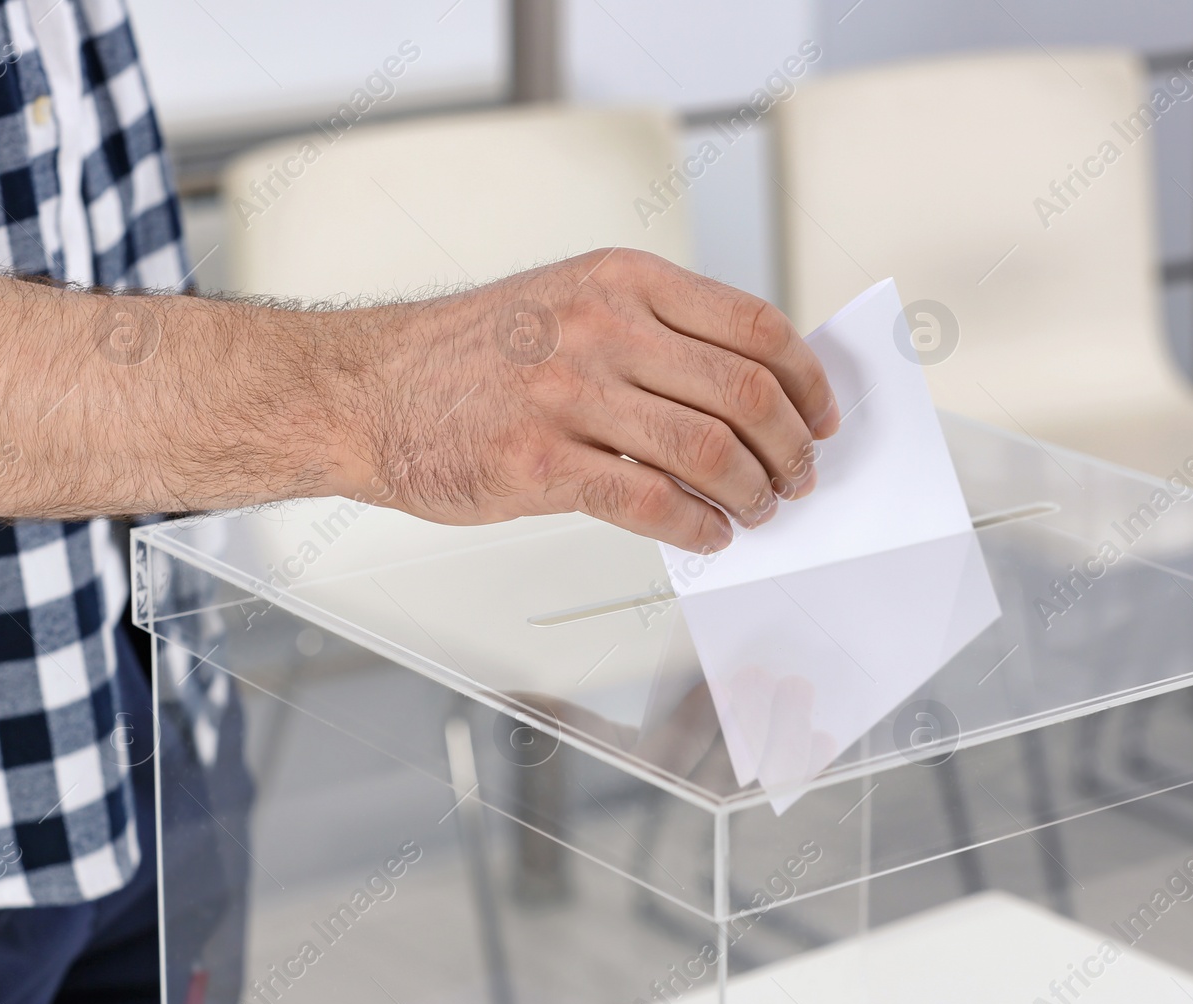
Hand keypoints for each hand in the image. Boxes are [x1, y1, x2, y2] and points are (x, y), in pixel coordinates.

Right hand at [335, 249, 839, 551]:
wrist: (369, 389)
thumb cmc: (472, 354)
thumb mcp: (572, 301)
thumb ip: (656, 331)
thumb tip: (748, 390)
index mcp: (622, 281)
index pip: (755, 325)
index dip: (807, 380)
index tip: (822, 415)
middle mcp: (601, 327)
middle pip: (745, 393)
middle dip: (790, 448)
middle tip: (798, 477)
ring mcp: (569, 394)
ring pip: (709, 451)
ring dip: (752, 493)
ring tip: (757, 511)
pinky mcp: (540, 462)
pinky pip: (651, 503)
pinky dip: (697, 527)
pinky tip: (707, 535)